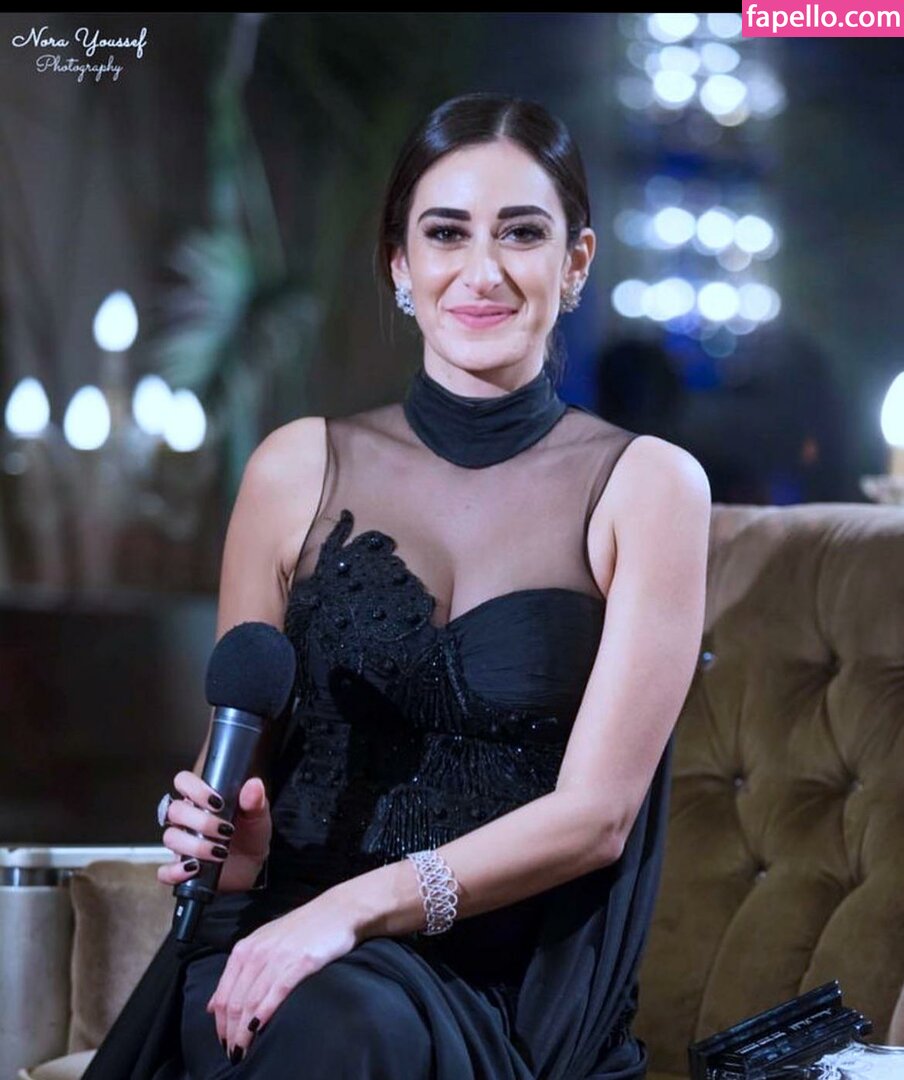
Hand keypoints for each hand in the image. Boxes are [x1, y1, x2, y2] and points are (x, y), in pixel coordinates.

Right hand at [157, 771, 271, 893]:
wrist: (252, 866)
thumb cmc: (250, 835)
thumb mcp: (257, 816)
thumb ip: (254, 801)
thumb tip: (254, 785)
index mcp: (202, 800)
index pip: (184, 781)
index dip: (195, 789)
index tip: (217, 802)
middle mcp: (187, 819)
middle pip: (175, 810)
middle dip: (201, 821)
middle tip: (225, 830)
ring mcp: (181, 843)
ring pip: (170, 837)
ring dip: (195, 846)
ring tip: (220, 852)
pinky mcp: (179, 868)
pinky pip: (164, 871)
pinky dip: (176, 871)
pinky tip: (195, 868)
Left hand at [205, 890, 359, 1061]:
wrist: (337, 911)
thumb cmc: (301, 929)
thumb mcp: (263, 943)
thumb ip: (238, 971)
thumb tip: (212, 1005)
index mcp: (245, 949)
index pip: (222, 994)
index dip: (220, 1023)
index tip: (223, 1042)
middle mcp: (257, 952)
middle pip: (235, 1002)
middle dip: (231, 1032)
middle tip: (234, 1053)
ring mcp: (279, 957)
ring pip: (252, 1001)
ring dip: (244, 1031)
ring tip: (244, 1050)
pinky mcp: (301, 962)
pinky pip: (277, 992)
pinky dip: (265, 1014)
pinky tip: (260, 1029)